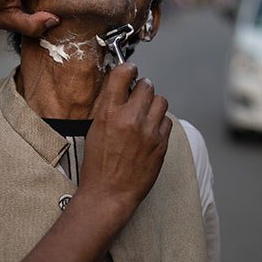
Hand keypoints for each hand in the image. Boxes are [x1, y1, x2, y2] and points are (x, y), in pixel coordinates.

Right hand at [76, 64, 170, 220]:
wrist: (110, 192)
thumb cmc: (98, 165)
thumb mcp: (94, 129)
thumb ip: (107, 105)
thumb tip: (118, 86)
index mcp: (109, 113)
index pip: (123, 74)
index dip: (127, 69)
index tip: (130, 70)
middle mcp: (131, 119)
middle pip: (146, 85)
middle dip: (141, 89)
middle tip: (137, 97)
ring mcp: (149, 131)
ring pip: (160, 101)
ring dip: (153, 105)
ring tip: (144, 115)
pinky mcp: (162, 143)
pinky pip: (167, 121)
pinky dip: (160, 123)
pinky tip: (150, 131)